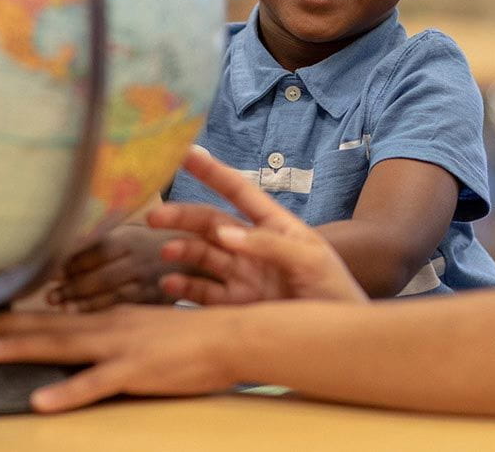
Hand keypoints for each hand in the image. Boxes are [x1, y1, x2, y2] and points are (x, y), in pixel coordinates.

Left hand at [0, 304, 240, 411]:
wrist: (234, 336)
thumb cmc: (197, 337)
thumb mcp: (151, 328)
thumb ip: (120, 334)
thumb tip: (93, 341)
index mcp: (113, 317)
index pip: (58, 317)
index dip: (19, 318)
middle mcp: (111, 326)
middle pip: (50, 327)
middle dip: (5, 327)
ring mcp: (122, 348)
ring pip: (63, 347)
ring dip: (23, 348)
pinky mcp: (138, 371)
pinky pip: (96, 384)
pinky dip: (67, 392)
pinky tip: (41, 401)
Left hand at [47, 225, 184, 311]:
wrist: (201, 256)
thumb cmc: (152, 244)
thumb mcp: (131, 233)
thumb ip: (101, 240)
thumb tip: (62, 249)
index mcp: (132, 238)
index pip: (96, 252)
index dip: (70, 263)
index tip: (50, 272)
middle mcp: (141, 261)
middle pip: (101, 277)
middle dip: (72, 287)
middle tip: (50, 296)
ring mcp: (150, 283)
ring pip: (112, 297)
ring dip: (83, 304)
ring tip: (61, 308)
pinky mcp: (157, 302)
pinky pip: (126, 311)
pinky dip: (103, 317)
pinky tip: (85, 322)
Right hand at [150, 146, 366, 304]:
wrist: (340, 342)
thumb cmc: (335, 290)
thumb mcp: (310, 259)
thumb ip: (269, 245)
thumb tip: (224, 233)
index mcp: (274, 226)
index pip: (239, 192)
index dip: (213, 172)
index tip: (185, 153)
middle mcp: (252, 247)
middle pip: (211, 224)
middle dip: (183, 216)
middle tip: (155, 216)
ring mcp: (242, 277)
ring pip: (203, 256)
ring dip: (182, 250)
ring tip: (167, 251)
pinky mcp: (235, 307)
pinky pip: (203, 293)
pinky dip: (183, 288)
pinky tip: (168, 284)